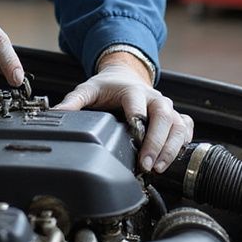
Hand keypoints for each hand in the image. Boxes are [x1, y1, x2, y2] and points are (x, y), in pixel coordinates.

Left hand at [53, 56, 192, 173]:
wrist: (125, 74)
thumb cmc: (107, 86)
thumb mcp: (88, 90)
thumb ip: (73, 102)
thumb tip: (55, 114)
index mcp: (132, 90)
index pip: (139, 105)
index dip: (139, 121)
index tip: (135, 140)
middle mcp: (153, 98)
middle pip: (164, 117)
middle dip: (158, 142)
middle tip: (148, 164)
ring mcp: (166, 107)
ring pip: (179, 124)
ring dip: (172, 147)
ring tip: (159, 167)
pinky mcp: (174, 116)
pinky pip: (186, 127)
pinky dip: (184, 141)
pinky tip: (175, 157)